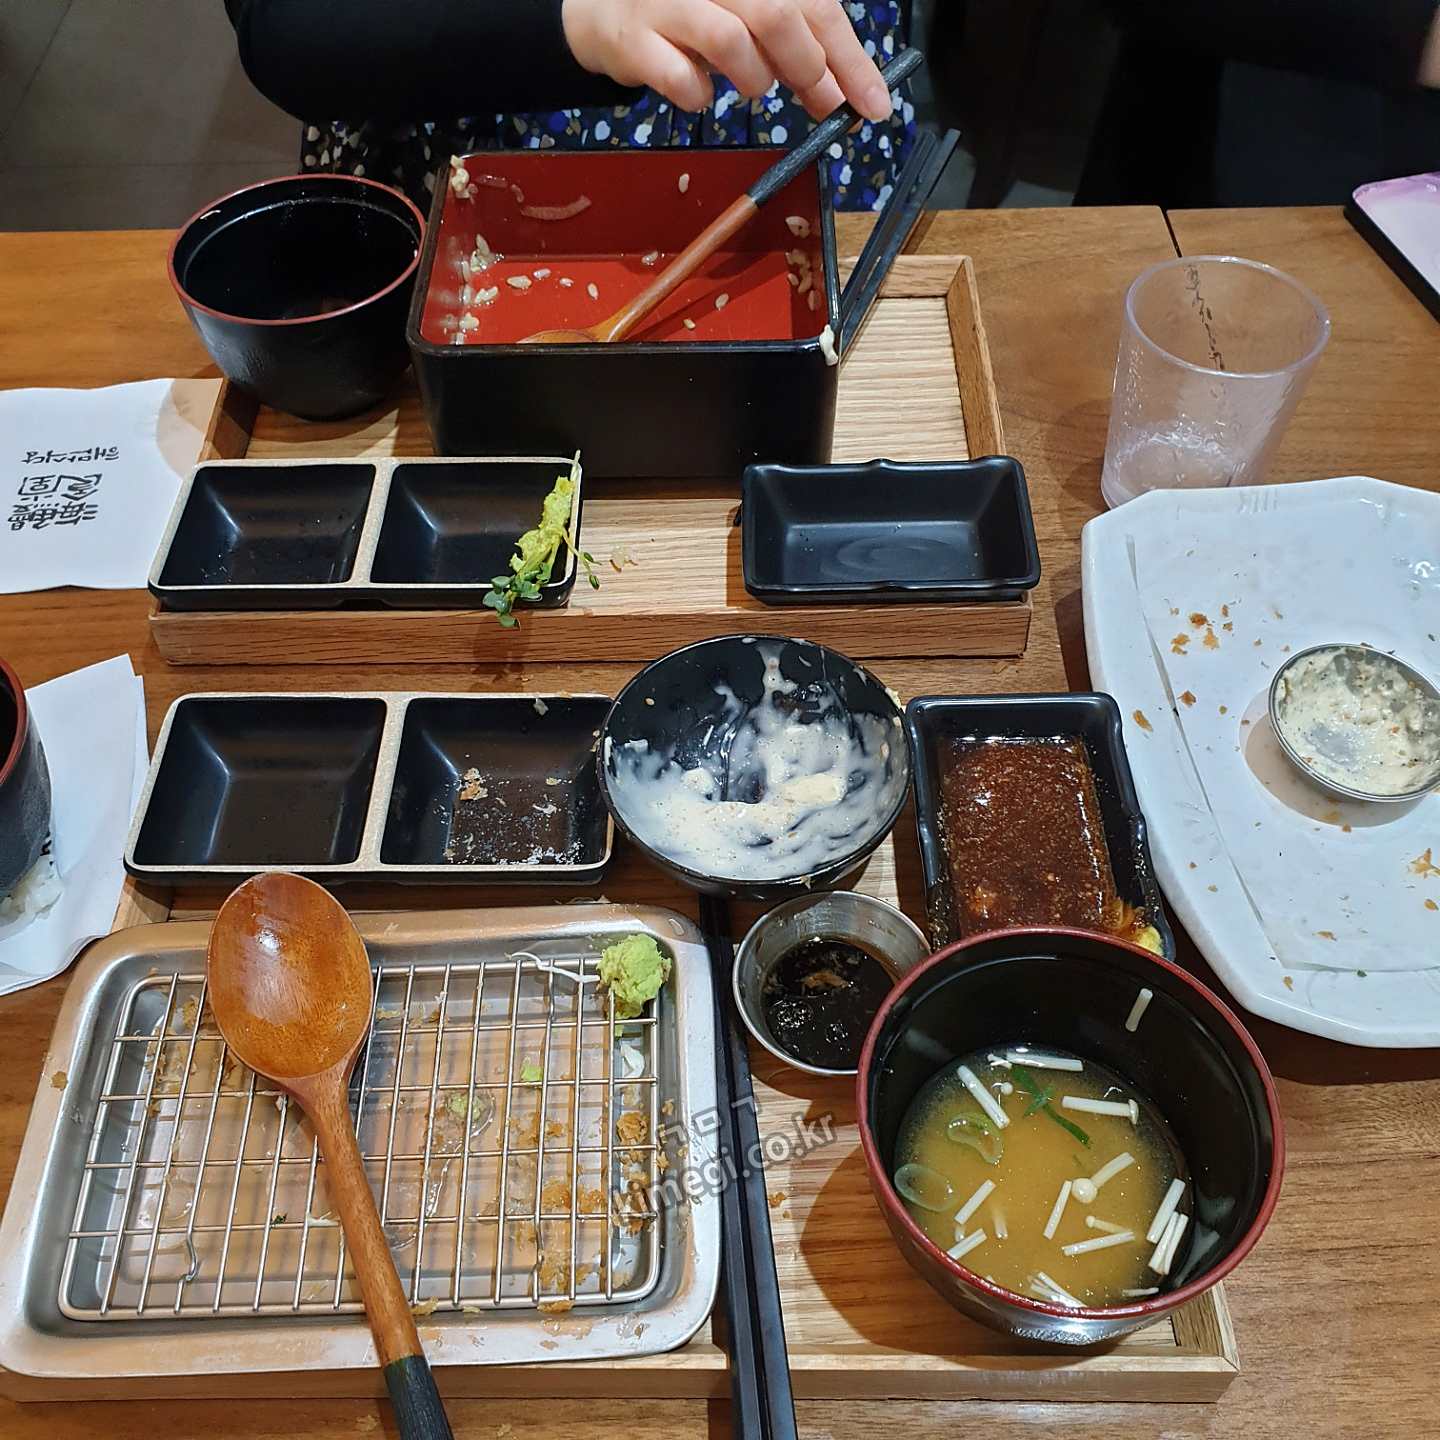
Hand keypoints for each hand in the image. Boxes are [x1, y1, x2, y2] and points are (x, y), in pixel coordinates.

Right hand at [561, 0, 892, 121]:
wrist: (605, 8)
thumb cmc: (692, 14)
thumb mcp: (754, 22)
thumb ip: (799, 53)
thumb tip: (845, 99)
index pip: (816, 3)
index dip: (852, 59)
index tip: (874, 107)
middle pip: (778, 12)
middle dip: (806, 68)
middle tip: (813, 98)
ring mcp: (667, 1)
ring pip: (730, 41)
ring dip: (755, 80)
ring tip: (751, 86)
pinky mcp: (633, 38)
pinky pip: (680, 79)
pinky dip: (700, 96)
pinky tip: (701, 91)